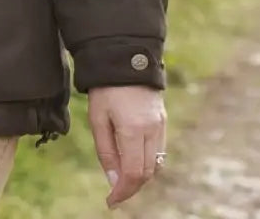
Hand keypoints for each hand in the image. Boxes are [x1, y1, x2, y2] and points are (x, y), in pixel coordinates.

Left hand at [88, 85, 167, 209]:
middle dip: (132, 186)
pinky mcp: (162, 120)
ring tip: (121, 178)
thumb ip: (106, 151)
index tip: (111, 202)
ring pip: (156, 163)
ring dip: (141, 175)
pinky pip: (158, 150)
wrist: (125, 57)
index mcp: (134, 129)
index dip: (123, 192)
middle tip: (115, 193)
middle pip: (148, 172)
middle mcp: (152, 130)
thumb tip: (113, 181)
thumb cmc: (105, 88)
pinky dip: (147, 161)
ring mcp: (161, 125)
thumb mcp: (97, 117)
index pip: (134, 173)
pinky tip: (132, 159)